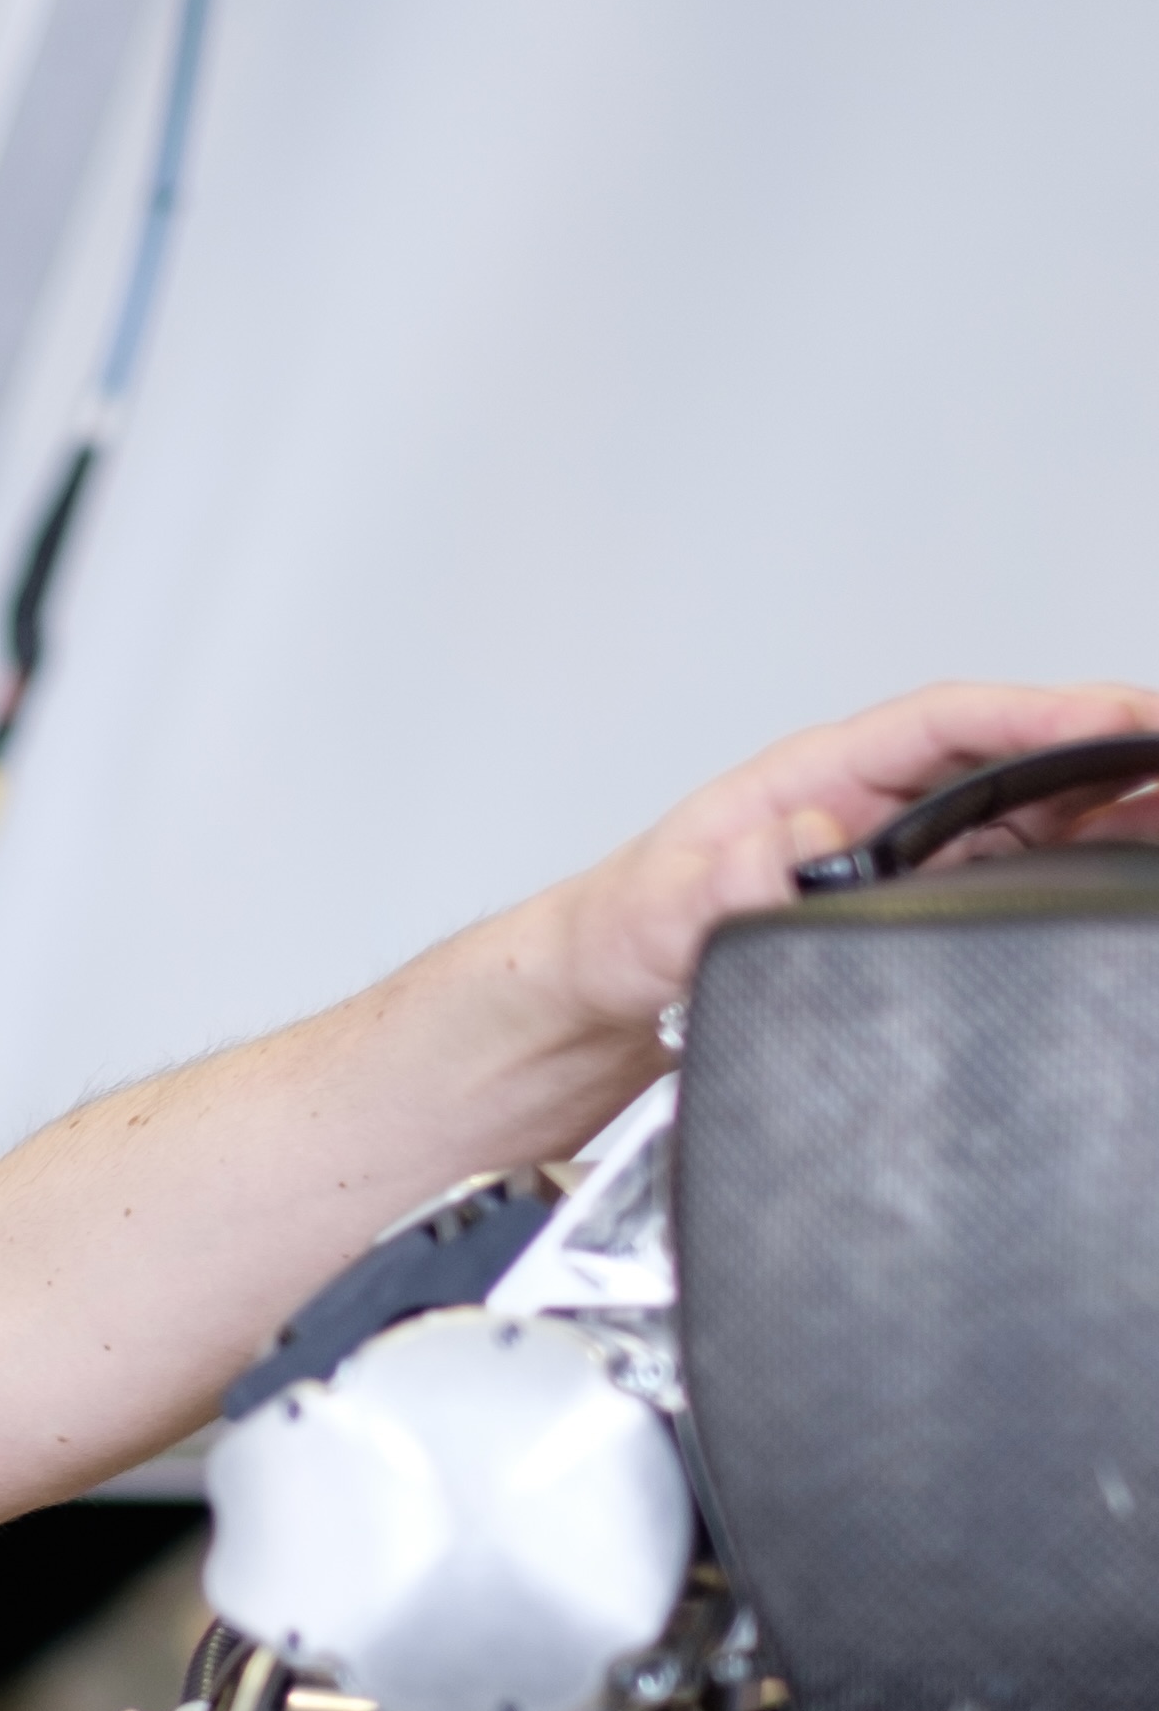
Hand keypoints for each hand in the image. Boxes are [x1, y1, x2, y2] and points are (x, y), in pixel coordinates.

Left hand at [535, 678, 1158, 1044]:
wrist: (605, 997)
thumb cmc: (627, 934)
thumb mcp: (659, 910)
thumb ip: (721, 883)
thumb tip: (798, 842)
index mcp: (818, 776)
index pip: (948, 723)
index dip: (1041, 713)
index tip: (1120, 718)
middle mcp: (876, 805)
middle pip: (1018, 759)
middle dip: (1112, 753)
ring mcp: (906, 854)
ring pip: (1036, 815)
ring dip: (1116, 812)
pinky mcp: (917, 907)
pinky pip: (1016, 876)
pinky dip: (1081, 868)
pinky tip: (1132, 879)